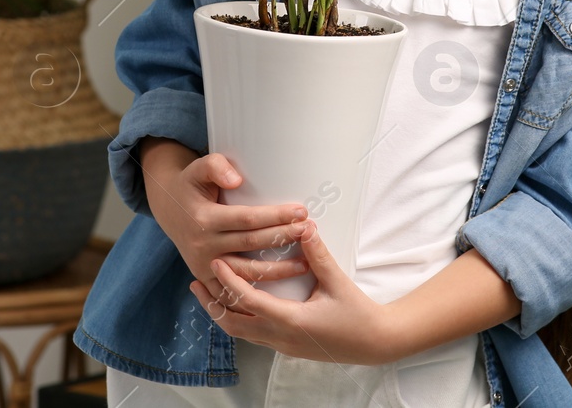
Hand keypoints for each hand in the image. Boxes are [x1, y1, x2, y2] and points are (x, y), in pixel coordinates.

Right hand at [141, 142, 310, 305]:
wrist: (169, 210)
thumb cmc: (191, 186)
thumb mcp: (197, 169)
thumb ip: (215, 166)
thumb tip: (236, 180)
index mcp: (204, 219)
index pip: (247, 219)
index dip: (275, 216)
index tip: (301, 211)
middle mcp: (204, 246)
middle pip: (252, 244)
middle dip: (283, 237)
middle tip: (310, 231)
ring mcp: (205, 266)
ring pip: (247, 273)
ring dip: (278, 270)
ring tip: (306, 264)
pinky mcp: (207, 280)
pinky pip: (235, 292)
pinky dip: (258, 293)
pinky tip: (281, 291)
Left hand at [189, 219, 398, 366]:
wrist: (375, 344)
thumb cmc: (358, 314)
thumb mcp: (337, 282)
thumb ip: (318, 254)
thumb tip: (304, 225)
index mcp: (290, 321)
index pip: (248, 301)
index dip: (228, 281)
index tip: (215, 262)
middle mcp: (281, 337)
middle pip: (233, 324)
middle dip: (212, 303)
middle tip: (196, 282)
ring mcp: (283, 346)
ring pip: (241, 333)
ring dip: (222, 314)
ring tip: (208, 294)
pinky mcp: (288, 347)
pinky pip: (253, 336)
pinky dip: (238, 320)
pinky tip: (237, 306)